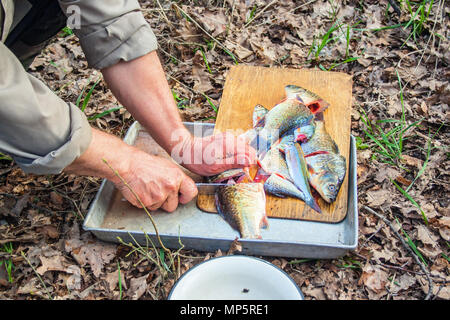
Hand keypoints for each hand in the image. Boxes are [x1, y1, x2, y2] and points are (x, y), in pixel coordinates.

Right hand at [65, 128, 197, 211]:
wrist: (127, 164)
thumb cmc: (145, 163)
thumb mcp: (167, 166)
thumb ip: (177, 179)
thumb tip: (183, 189)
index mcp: (177, 177)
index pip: (191, 192)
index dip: (186, 197)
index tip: (182, 198)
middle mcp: (169, 187)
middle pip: (173, 206)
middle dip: (166, 201)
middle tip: (157, 190)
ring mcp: (158, 196)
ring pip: (159, 207)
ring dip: (154, 202)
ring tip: (148, 188)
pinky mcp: (146, 202)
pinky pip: (148, 208)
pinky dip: (145, 202)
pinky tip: (142, 190)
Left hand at [173, 131, 257, 175]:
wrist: (185, 149)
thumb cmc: (198, 160)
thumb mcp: (215, 166)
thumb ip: (233, 162)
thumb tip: (249, 161)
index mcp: (229, 145)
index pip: (250, 153)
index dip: (249, 164)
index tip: (243, 171)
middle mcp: (230, 138)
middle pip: (248, 150)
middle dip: (245, 160)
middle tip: (235, 169)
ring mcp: (227, 137)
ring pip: (242, 148)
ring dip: (239, 157)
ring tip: (229, 165)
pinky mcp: (224, 137)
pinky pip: (236, 146)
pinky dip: (234, 153)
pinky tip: (226, 159)